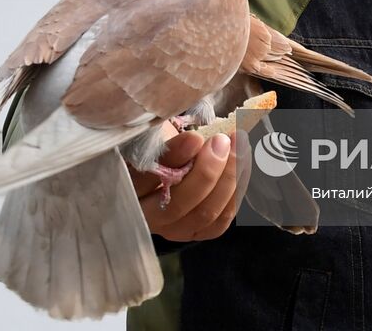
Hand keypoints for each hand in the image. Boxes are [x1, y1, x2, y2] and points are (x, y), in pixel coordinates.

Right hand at [128, 125, 250, 241]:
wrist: (159, 171)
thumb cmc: (153, 147)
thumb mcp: (151, 137)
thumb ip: (164, 138)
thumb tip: (195, 139)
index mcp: (127, 187)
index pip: (145, 178)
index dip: (173, 158)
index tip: (196, 137)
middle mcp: (146, 215)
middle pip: (178, 203)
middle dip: (208, 171)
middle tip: (223, 140)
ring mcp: (171, 229)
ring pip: (204, 213)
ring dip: (228, 178)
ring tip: (238, 144)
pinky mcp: (193, 233)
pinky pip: (220, 221)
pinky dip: (236, 193)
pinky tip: (243, 165)